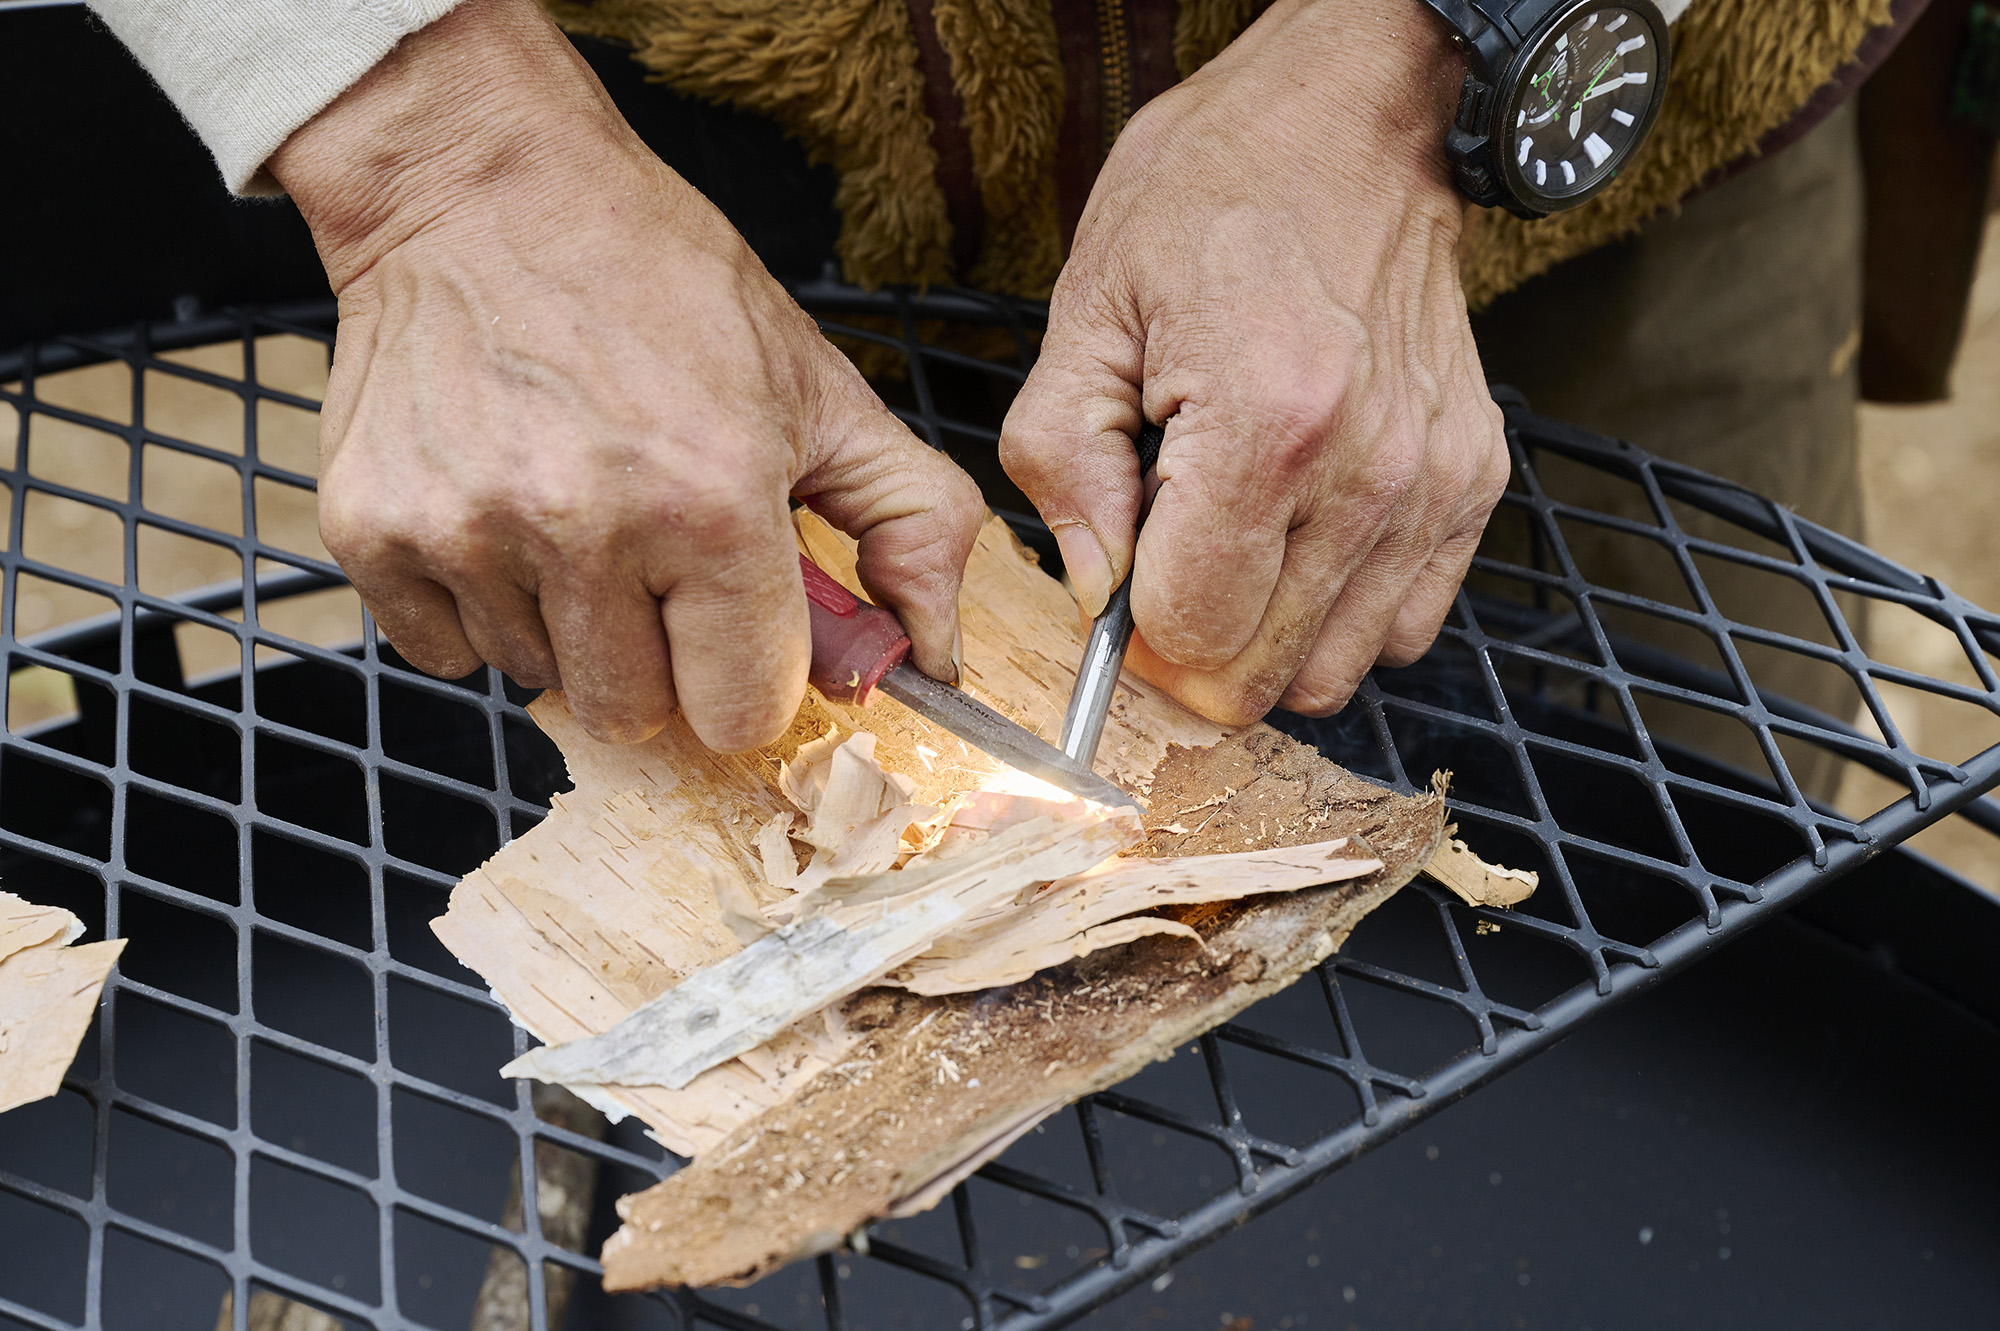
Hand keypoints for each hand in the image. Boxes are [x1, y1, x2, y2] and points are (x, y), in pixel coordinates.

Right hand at [270, 0, 982, 749]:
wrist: (481, 189)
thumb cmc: (664, 286)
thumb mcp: (822, 389)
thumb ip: (911, 525)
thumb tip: (936, 655)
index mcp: (714, 504)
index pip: (742, 713)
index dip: (749, 679)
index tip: (738, 629)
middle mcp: (586, 528)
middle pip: (635, 718)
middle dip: (660, 662)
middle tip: (656, 567)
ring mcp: (470, 532)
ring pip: (540, 682)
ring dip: (570, 628)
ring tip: (577, 515)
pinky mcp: (375, 529)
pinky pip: (445, 652)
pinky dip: (482, 609)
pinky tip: (504, 516)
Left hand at [999, 0, 1507, 724]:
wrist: (1356, 115)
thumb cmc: (1216, 192)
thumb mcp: (1089, 307)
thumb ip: (1067, 467)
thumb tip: (1095, 591)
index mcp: (1264, 427)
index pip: (1193, 634)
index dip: (1133, 634)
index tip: (1120, 584)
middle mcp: (1367, 472)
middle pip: (1265, 672)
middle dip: (1195, 646)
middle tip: (1167, 565)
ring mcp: (1431, 482)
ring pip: (1335, 669)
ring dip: (1269, 634)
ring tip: (1236, 537)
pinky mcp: (1472, 480)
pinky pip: (1402, 626)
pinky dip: (1341, 613)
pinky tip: (1301, 538)